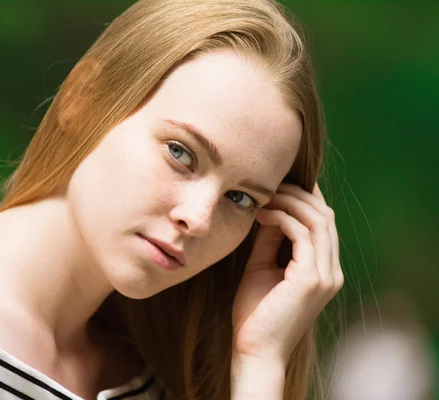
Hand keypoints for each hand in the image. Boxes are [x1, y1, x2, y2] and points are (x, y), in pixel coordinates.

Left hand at [231, 182, 342, 365]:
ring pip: (318, 221)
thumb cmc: (255, 314)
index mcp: (324, 271)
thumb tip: (269, 210)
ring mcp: (325, 276)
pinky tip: (263, 214)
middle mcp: (331, 272)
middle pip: (325, 217)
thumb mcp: (262, 268)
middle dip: (299, 195)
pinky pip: (303, 234)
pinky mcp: (311, 279)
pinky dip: (283, 218)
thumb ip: (270, 241)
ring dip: (290, 202)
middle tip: (271, 185)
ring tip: (264, 197)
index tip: (281, 184)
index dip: (306, 199)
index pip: (324, 224)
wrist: (254, 350)